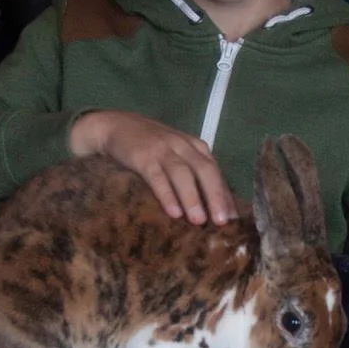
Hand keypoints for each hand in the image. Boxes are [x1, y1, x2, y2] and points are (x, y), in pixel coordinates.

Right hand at [70, 110, 238, 225]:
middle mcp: (183, 146)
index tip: (233, 220)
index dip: (225, 195)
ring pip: (183, 174)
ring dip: (192, 198)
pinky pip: (158, 177)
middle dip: (215, 197)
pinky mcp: (143, 156)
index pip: (216, 172)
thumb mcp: (176, 155)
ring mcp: (163, 150)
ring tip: (199, 221)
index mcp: (196, 148)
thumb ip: (193, 174)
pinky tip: (173, 212)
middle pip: (205, 171)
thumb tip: (211, 207)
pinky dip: (167, 194)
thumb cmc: (150, 147)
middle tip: (222, 222)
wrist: (115, 126)